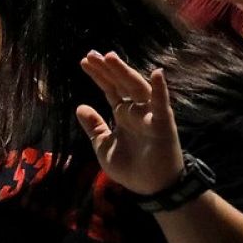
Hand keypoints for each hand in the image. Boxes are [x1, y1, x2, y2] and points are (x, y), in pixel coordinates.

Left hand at [75, 51, 184, 195]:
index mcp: (123, 113)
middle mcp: (137, 110)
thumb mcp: (104, 145)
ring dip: (124, 73)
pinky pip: (162, 105)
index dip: (98, 75)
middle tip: (92, 54)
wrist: (151, 188)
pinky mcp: (163, 126)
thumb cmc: (130, 167)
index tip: (85, 60)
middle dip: (107, 69)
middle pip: (121, 84)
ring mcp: (150, 116)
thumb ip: (94, 126)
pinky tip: (157, 74)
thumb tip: (79, 107)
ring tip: (110, 57)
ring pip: (137, 89)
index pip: (109, 88)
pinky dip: (160, 90)